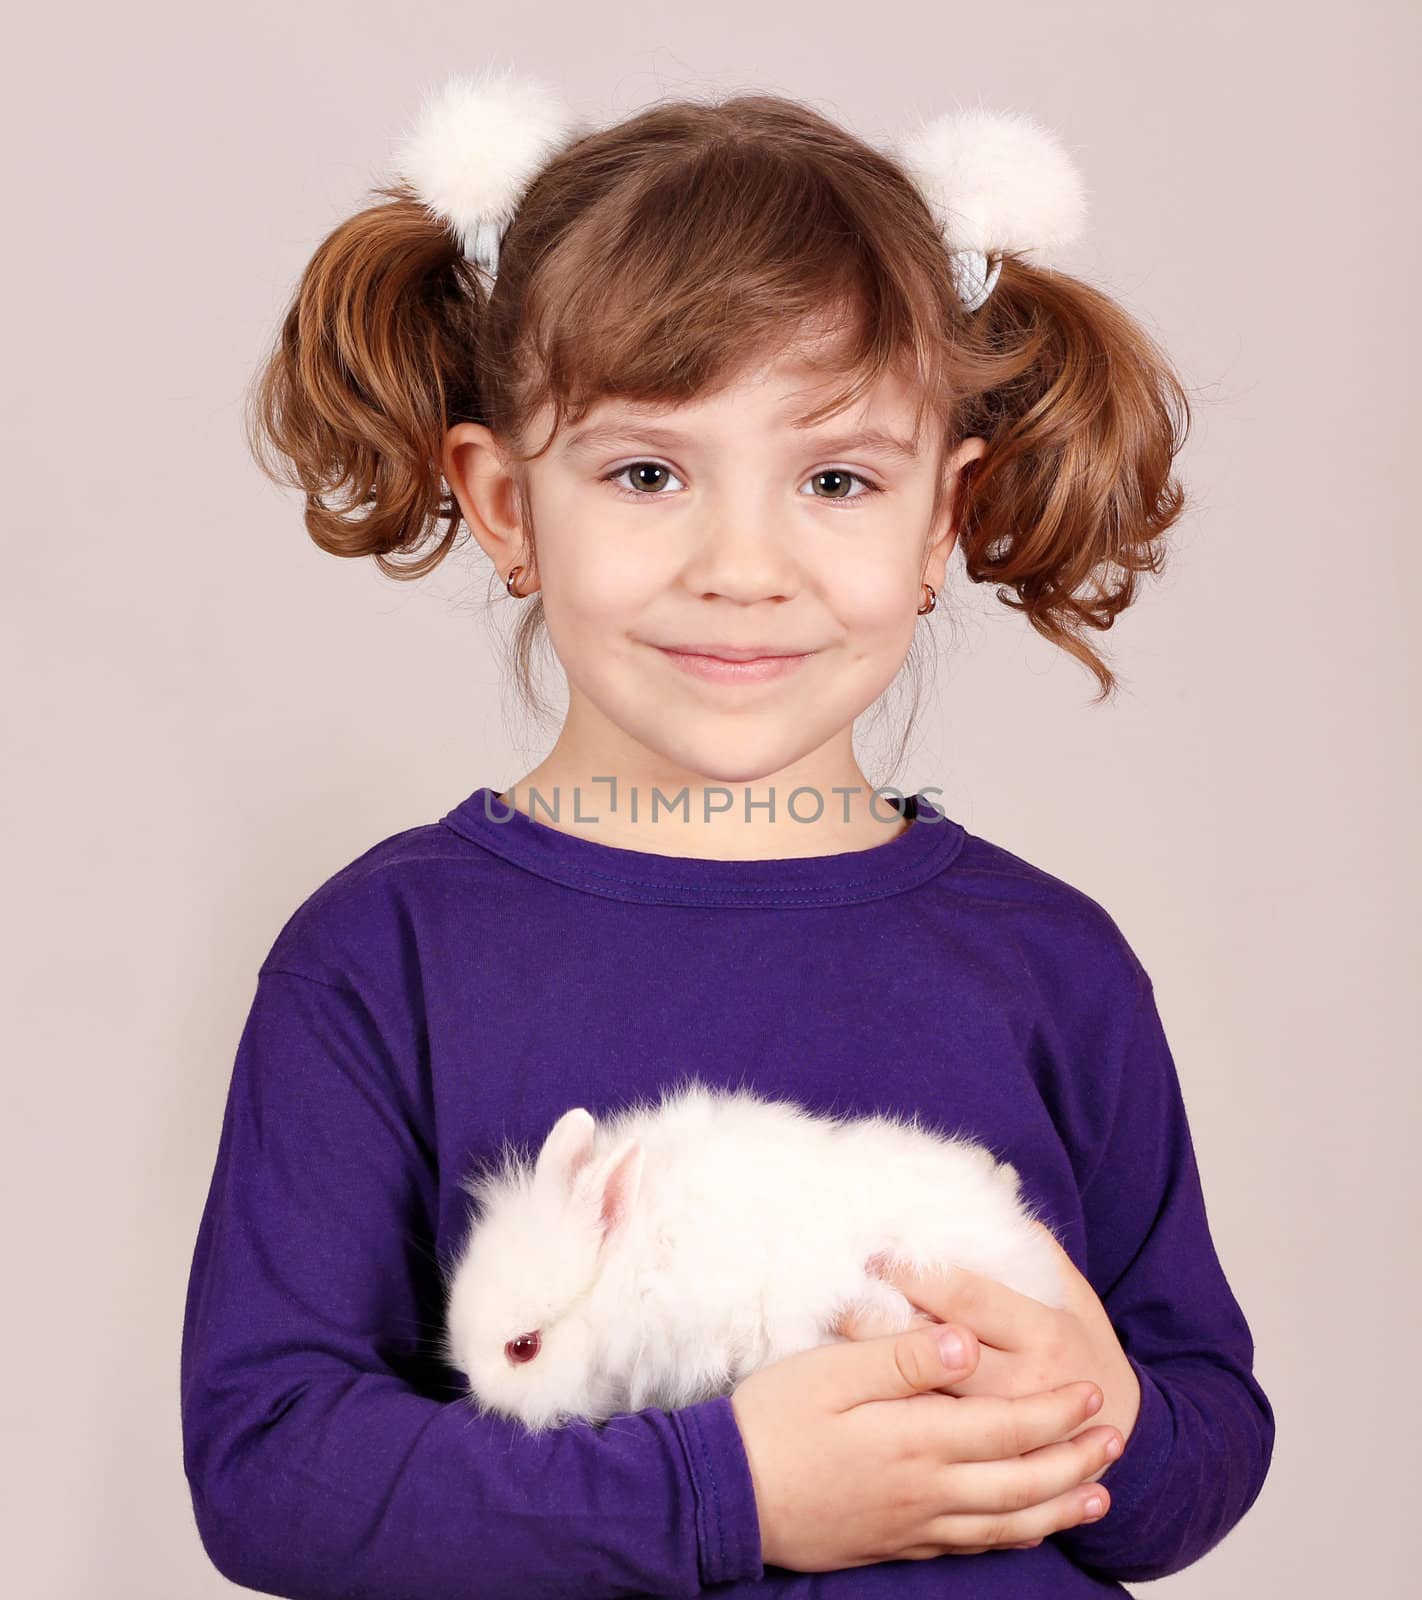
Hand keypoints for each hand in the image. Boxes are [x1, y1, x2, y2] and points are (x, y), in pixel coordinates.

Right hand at [730, 1316, 1121, 1570]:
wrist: (725, 1496)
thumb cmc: (772, 1421)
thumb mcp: (830, 1372)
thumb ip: (901, 1357)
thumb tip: (964, 1341)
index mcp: (915, 1439)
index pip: (1007, 1428)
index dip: (1056, 1412)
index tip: (1093, 1392)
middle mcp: (925, 1490)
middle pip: (1021, 1481)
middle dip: (1074, 1460)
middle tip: (1116, 1439)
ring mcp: (911, 1523)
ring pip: (1006, 1522)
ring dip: (1058, 1506)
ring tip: (1098, 1495)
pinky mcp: (893, 1543)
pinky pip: (972, 1547)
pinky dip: (1013, 1538)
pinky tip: (1025, 1529)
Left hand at [833, 1221, 1140, 1485]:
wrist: (1116, 1431)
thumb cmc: (1081, 1344)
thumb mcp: (1071, 1292)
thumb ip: (1030, 1245)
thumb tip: (992, 1183)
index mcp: (1043, 1334)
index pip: (965, 1296)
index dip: (915, 1273)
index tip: (873, 1252)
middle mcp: (1021, 1385)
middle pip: (935, 1348)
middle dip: (881, 1320)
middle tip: (835, 1292)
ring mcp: (1001, 1430)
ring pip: (924, 1397)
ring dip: (875, 1366)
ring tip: (829, 1335)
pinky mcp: (984, 1459)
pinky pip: (928, 1432)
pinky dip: (890, 1407)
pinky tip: (854, 1385)